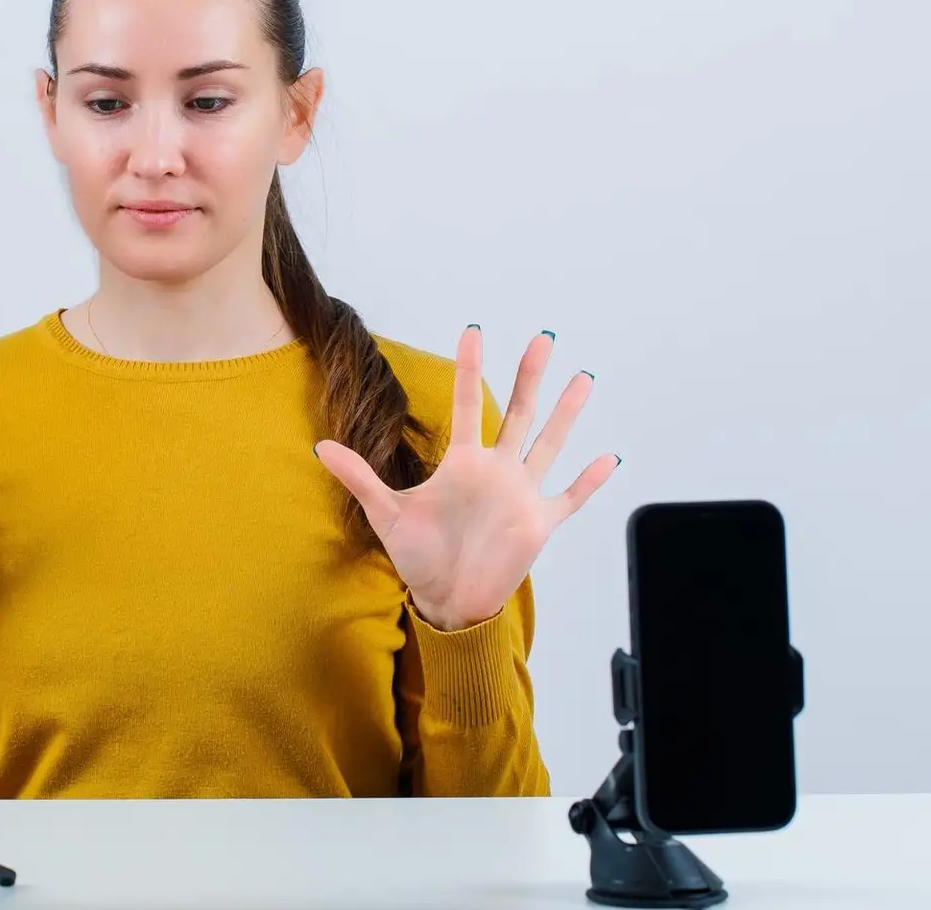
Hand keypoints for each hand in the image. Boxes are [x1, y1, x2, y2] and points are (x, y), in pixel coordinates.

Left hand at [315, 326, 617, 630]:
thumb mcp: (386, 513)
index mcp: (462, 463)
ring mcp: (520, 495)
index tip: (473, 331)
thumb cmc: (418, 556)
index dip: (469, 369)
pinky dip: (587, 481)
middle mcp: (495, 471)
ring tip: (583, 378)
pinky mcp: (538, 524)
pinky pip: (568, 498)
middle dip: (530, 376)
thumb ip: (360, 478)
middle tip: (542, 337)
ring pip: (548, 444)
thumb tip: (322, 446)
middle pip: (518, 413)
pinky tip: (608, 456)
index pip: (467, 405)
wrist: (445, 599)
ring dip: (566, 414)